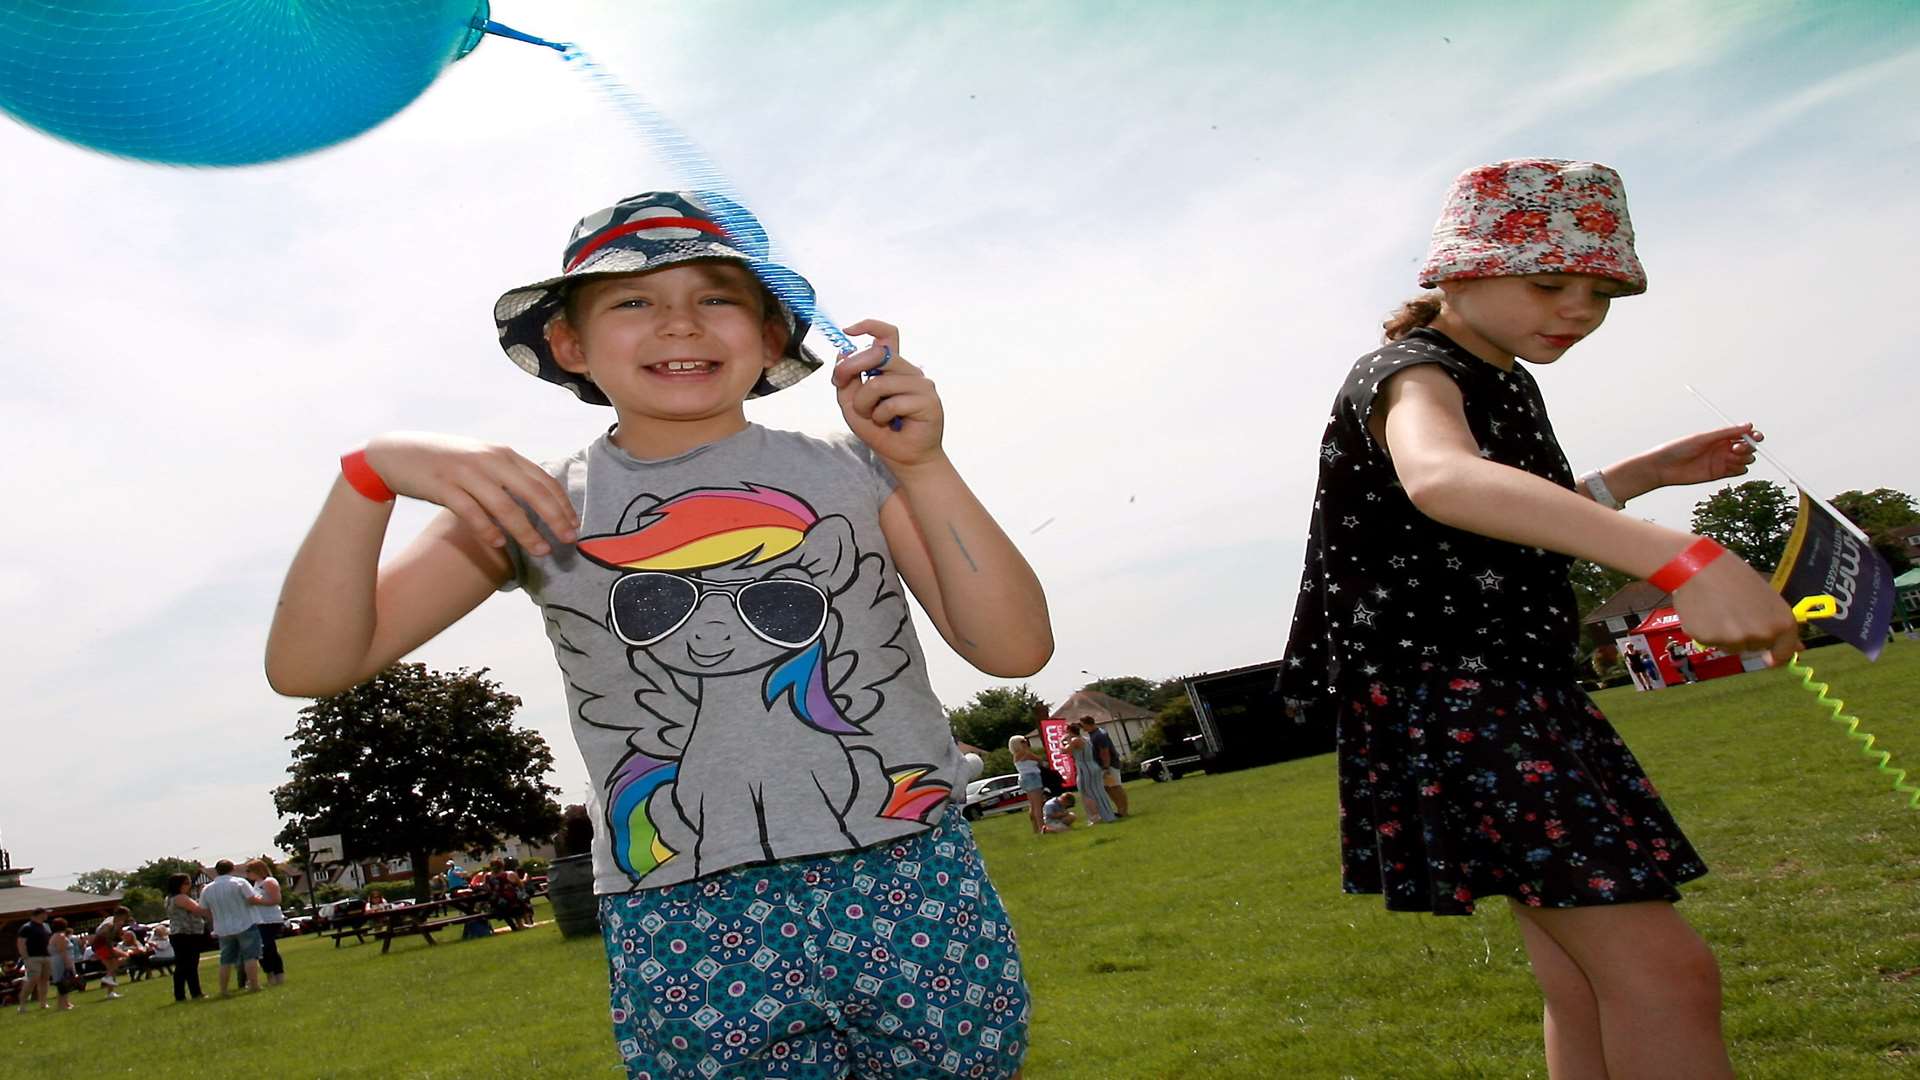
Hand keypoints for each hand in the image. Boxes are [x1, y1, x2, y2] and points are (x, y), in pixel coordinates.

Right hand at [363, 432, 578, 555]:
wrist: (397, 453)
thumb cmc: (446, 462)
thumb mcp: (481, 461)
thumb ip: (508, 476)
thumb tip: (539, 501)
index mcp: (503, 455)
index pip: (543, 480)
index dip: (562, 504)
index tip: (574, 526)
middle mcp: (489, 460)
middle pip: (532, 492)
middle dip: (554, 518)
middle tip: (568, 541)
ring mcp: (466, 473)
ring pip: (505, 506)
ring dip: (526, 531)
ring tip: (540, 551)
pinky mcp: (443, 487)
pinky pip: (471, 512)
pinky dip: (488, 529)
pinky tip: (499, 545)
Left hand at [831, 320, 945, 469]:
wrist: (905, 460)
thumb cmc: (882, 432)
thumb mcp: (853, 406)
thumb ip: (846, 381)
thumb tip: (842, 354)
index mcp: (893, 368)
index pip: (887, 335)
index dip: (869, 326)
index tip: (847, 331)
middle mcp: (909, 371)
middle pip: (878, 353)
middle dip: (851, 367)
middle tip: (839, 383)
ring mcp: (921, 384)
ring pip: (879, 382)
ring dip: (864, 404)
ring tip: (872, 417)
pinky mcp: (929, 401)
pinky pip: (892, 402)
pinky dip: (881, 416)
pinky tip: (889, 425)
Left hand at [1640, 423, 1760, 487]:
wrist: (1663, 467)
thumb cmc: (1678, 449)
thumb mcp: (1703, 438)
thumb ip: (1726, 433)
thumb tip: (1748, 425)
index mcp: (1720, 436)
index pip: (1744, 434)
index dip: (1754, 435)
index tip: (1756, 436)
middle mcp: (1723, 448)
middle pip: (1748, 447)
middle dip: (1748, 447)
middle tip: (1736, 448)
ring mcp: (1722, 461)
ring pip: (1746, 460)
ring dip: (1744, 458)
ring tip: (1731, 457)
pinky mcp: (1719, 474)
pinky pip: (1739, 471)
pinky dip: (1740, 468)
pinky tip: (1730, 466)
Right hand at [1668, 544, 1799, 665]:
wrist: (1699, 566)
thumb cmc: (1734, 575)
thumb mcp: (1765, 596)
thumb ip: (1777, 623)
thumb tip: (1799, 648)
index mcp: (1781, 622)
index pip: (1784, 650)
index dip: (1776, 655)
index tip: (1768, 658)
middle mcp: (1761, 634)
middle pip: (1754, 647)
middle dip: (1746, 636)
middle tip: (1734, 612)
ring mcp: (1735, 639)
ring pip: (1730, 647)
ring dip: (1724, 635)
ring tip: (1715, 609)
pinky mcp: (1709, 640)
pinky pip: (1709, 642)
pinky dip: (1705, 631)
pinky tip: (1702, 612)